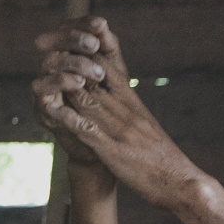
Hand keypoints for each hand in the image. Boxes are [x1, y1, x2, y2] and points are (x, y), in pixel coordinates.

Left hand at [31, 17, 204, 209]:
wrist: (180, 181)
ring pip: (88, 100)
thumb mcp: (146, 127)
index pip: (110, 69)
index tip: (71, 42)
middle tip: (49, 49)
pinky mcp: (112, 149)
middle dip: (71, 63)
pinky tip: (52, 110)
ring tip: (43, 74)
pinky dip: (69, 119)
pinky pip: (87, 130)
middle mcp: (125, 110)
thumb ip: (130, 113)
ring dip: (64, 86)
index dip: (89, 54)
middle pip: (95, 79)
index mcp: (133, 103)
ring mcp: (118, 129)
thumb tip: (118, 102)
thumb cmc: (163, 158)